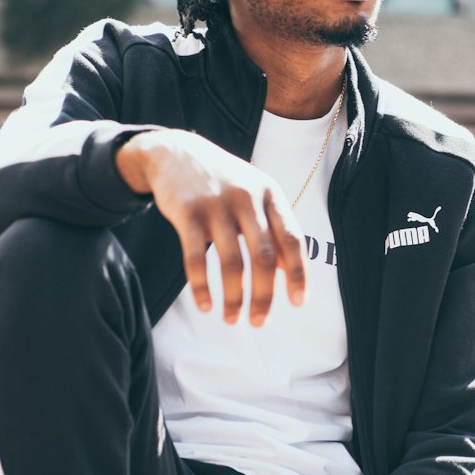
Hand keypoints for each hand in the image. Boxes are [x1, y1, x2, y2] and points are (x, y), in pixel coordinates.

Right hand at [116, 128, 306, 325]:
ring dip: (233, 298)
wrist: (176, 153)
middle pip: (264, 257)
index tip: (297, 304)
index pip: (292, 240)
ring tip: (232, 319)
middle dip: (264, 296)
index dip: (298, 274)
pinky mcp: (187, 213)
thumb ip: (274, 229)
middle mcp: (247, 198)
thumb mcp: (255, 195)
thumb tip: (289, 274)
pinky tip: (205, 307)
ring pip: (232, 263)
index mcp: (270, 194)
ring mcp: (216, 205)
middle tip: (259, 322)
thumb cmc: (224, 183)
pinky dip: (202, 288)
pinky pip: (196, 259)